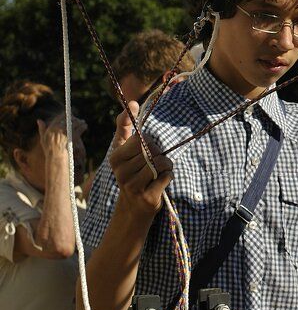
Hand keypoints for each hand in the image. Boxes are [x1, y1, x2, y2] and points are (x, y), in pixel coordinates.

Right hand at [38, 114, 85, 167]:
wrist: (56, 157)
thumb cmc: (49, 149)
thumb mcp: (43, 138)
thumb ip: (42, 128)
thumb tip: (39, 120)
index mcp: (51, 128)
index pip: (60, 117)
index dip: (65, 115)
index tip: (69, 114)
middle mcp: (58, 129)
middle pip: (68, 119)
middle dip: (74, 118)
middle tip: (77, 119)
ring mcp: (66, 133)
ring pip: (75, 123)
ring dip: (80, 122)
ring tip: (83, 122)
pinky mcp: (73, 137)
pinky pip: (79, 129)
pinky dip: (83, 126)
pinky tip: (85, 126)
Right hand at [109, 101, 172, 217]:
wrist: (132, 207)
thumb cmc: (131, 172)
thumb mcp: (123, 149)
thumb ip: (126, 126)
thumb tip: (132, 102)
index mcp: (115, 157)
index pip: (141, 139)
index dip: (149, 143)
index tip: (146, 149)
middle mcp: (121, 172)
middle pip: (153, 151)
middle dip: (159, 154)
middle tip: (152, 164)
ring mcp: (133, 186)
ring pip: (161, 163)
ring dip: (166, 166)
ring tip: (157, 172)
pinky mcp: (147, 197)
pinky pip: (167, 176)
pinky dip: (169, 176)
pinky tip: (160, 181)